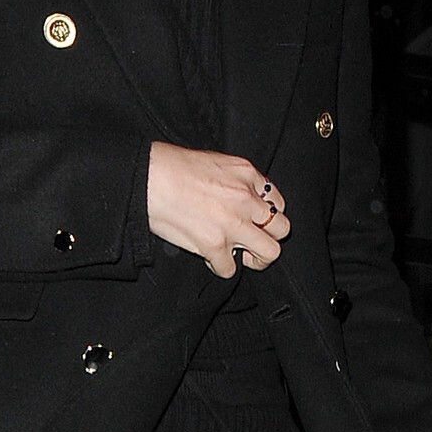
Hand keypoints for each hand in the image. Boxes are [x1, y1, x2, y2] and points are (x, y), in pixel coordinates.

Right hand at [147, 142, 289, 277]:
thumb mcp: (216, 162)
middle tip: (253, 243)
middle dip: (270, 238)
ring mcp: (234, 224)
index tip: (255, 222)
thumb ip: (236, 181)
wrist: (150, 177)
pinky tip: (210, 257)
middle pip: (282, 228)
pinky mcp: (215, 244)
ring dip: (257, 259)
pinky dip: (221, 267)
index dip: (266, 216)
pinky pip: (231, 269)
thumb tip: (241, 200)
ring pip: (270, 253)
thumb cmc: (172, 166)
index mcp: (247, 175)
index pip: (277, 202)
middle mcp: (246, 199)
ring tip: (241, 257)